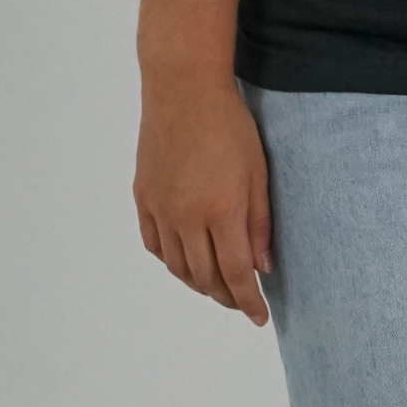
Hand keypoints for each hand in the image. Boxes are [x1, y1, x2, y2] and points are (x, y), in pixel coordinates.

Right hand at [134, 71, 273, 323]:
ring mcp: (160, 209)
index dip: (248, 301)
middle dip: (226, 296)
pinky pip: (155, 245)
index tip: (259, 317)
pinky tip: (186, 260)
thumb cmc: (230, 124)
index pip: (236, 273)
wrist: (183, 89)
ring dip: (199, 283)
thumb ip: (259, 222)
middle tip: (242, 300)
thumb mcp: (257, 171)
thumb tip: (263, 267)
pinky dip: (172, 261)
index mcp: (220, 210)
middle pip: (205, 277)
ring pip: (178, 267)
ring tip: (217, 284)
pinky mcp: (143, 198)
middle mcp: (186, 217)